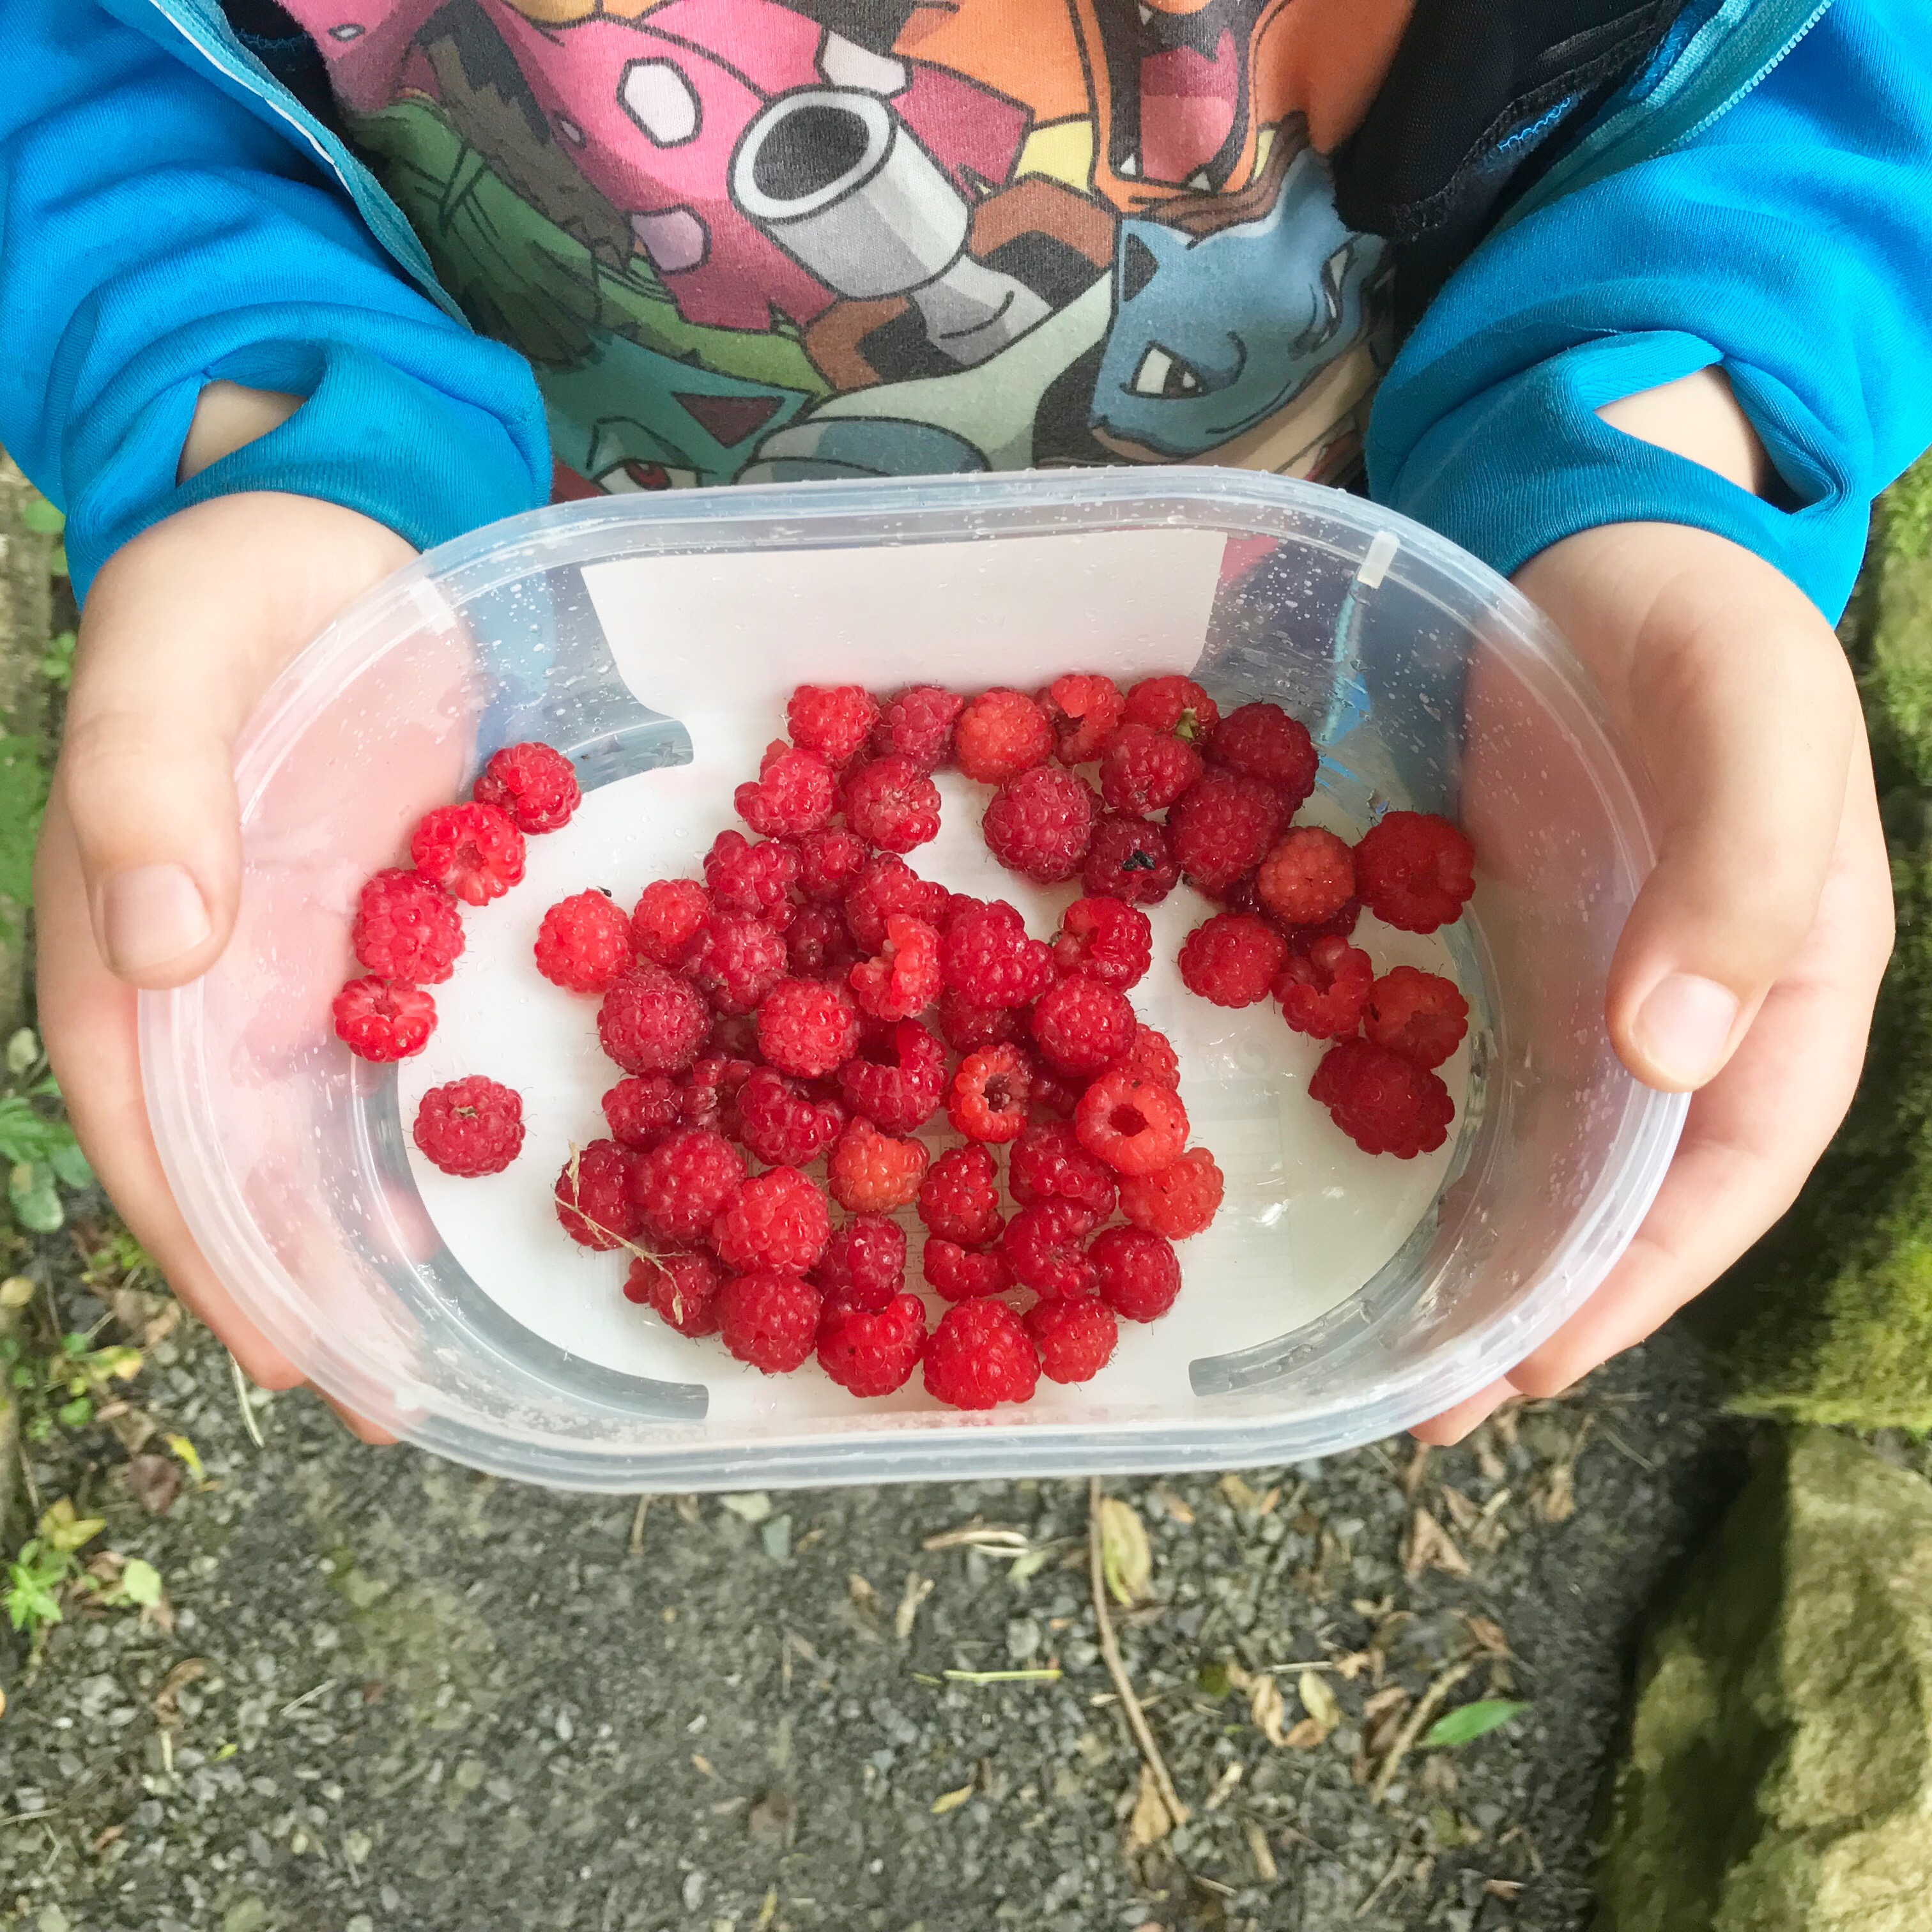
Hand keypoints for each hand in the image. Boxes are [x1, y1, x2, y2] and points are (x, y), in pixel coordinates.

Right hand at [36, 489, 413, 1440]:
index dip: (209, 1245)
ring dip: (379, 1221)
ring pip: (330, 1115)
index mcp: (131, 936)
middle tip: (391, 1397)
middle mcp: (221, 969)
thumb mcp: (170, 657)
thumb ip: (144, 788)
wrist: (335, 522)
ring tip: (453, 1331)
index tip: (284, 1353)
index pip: (148, 1126)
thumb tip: (161, 950)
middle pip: (244, 1154)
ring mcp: (316, 949)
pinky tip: (508, 1165)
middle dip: (307, 1277)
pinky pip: (419, 1033)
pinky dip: (449, 1107)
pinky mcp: (399, 915)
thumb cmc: (227, 583)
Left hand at [1412, 518, 1893, 1440]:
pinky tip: (1390, 1197)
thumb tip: (1676, 1058)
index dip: (1647, 1279)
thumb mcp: (1751, 731)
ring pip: (1569, 1153)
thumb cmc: (1704, 625)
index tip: (1542, 1361)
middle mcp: (1708, 1007)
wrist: (1609, 540)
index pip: (1736, 1173)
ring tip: (1407, 1347)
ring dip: (1498, 1251)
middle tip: (1440, 1401)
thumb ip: (1737, 883)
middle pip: (1643, 1194)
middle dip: (1555, 1301)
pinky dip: (1455, 1149)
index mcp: (1796, 983)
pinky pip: (1502, 1076)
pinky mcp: (1535, 944)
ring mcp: (1616, 981)